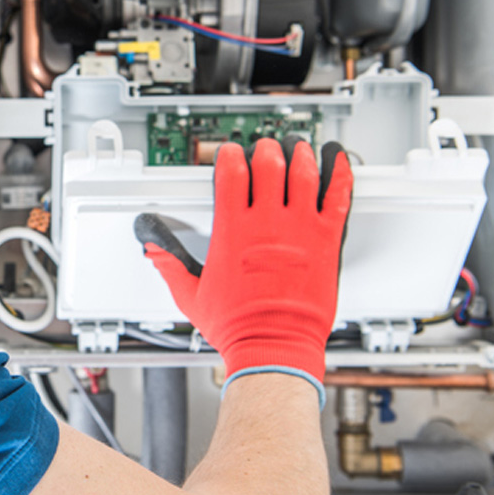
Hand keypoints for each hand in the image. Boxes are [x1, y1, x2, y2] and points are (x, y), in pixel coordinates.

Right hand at [134, 137, 352, 393]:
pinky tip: (338, 162)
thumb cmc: (237, 326)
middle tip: (266, 148)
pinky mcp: (326, 241)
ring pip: (303, 173)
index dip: (229, 156)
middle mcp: (266, 224)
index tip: (230, 153)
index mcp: (232, 231)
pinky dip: (339, 174)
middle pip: (268, 164)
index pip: (230, 173)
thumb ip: (170, 266)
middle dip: (265, 149)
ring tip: (298, 147)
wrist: (274, 347)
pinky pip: (338, 198)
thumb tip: (153, 250)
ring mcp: (299, 229)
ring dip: (300, 154)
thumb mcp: (190, 295)